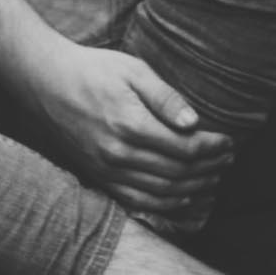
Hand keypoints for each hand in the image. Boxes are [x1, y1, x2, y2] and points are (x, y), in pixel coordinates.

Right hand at [34, 45, 231, 234]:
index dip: (213, 148)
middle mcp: (118, 154)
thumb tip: (193, 122)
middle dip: (209, 169)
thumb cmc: (93, 70)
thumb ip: (165, 97)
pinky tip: (182, 198)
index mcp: (130, 124)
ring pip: (161, 192)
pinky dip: (165, 204)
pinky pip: (137, 202)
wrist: (46, 82)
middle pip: (178, 173)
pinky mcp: (99, 177)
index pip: (185, 147)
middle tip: (227, 161)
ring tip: (213, 178)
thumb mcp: (133, 70)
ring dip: (193, 188)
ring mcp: (107, 170)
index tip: (229, 142)